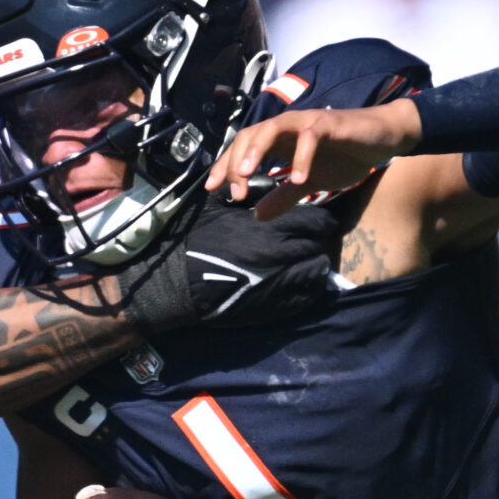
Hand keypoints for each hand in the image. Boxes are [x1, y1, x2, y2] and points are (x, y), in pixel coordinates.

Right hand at [117, 195, 338, 331]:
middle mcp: (282, 255)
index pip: (318, 221)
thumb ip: (250, 199)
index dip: (319, 220)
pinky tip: (295, 282)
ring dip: (314, 263)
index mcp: (270, 227)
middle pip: (321, 244)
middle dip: (317, 240)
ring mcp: (280, 283)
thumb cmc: (195, 239)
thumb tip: (268, 192)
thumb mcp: (220, 206)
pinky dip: (307, 288)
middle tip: (306, 240)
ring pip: (318, 270)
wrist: (177, 280)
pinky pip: (306, 297)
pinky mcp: (274, 307)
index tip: (312, 221)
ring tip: (302, 261)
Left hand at [205, 99, 422, 219]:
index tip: (212, 188)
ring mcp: (306, 123)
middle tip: (234, 191)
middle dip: (236, 162)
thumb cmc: (343, 155)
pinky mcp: (329, 124)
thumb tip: (258, 216)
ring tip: (246, 175)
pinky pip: (310, 137)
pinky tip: (297, 179)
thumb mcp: (309, 182)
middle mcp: (287, 126)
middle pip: (250, 135)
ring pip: (272, 128)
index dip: (225, 165)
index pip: (243, 147)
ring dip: (256, 151)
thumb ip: (284, 196)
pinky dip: (301, 157)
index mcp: (279, 140)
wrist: (381, 138)